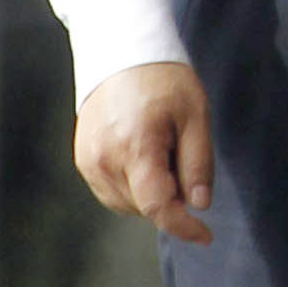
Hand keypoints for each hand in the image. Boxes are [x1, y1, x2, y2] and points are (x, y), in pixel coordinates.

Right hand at [73, 60, 213, 246]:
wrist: (122, 51)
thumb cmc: (164, 79)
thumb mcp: (196, 114)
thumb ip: (198, 162)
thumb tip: (199, 204)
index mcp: (135, 147)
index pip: (158, 206)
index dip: (184, 226)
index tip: (205, 235)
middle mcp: (104, 160)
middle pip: (144, 206)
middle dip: (171, 195)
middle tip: (181, 153)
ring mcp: (88, 162)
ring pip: (127, 203)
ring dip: (150, 192)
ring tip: (161, 146)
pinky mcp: (82, 160)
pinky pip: (112, 190)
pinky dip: (133, 185)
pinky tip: (144, 152)